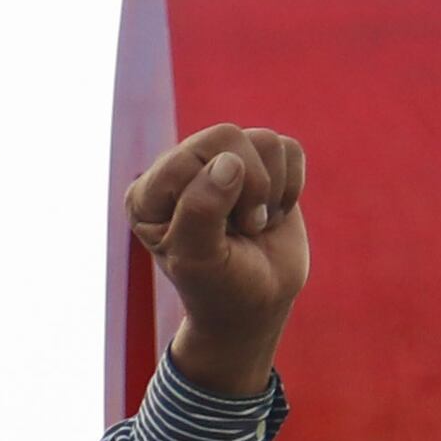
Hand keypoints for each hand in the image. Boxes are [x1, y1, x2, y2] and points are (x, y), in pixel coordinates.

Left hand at [127, 122, 309, 396]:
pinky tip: (272, 213)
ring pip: (264, 141)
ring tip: (254, 224)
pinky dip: (292, 186)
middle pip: (228, 136)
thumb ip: (201, 211)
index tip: (222, 232)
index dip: (220, 190)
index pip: (191, 156)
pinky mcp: (260, 164)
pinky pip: (289, 149)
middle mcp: (181, 169)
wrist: (256, 304)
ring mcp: (221, 163)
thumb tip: (228, 161)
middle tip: (246, 227)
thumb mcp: (199, 260)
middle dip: (251, 187)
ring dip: (272, 191)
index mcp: (148, 193)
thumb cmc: (219, 287)